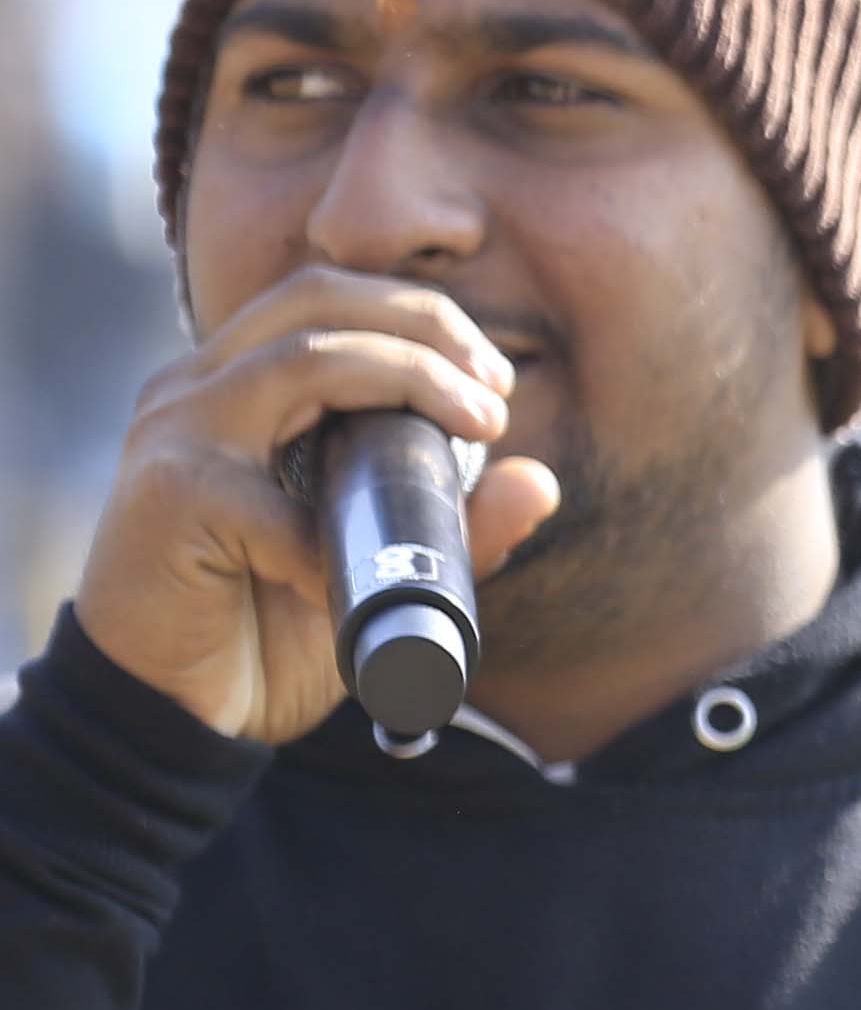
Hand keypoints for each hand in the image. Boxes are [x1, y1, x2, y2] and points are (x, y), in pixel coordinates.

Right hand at [76, 267, 553, 742]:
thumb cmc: (268, 629)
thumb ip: (453, 525)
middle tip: (496, 391)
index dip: (422, 317)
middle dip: (427, 325)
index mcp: (237, 387)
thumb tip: (541, 480)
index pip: (327, 300)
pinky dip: (339, 533)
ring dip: (409, 380)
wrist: (176, 711)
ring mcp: (174, 433)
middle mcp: (195, 390)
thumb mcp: (380, 567)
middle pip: (316, 297)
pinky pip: (278, 495)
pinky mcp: (171, 495)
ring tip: (479, 426)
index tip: (496, 382)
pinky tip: (356, 578)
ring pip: (305, 359)